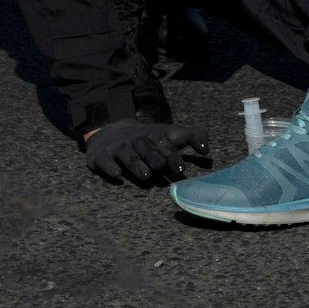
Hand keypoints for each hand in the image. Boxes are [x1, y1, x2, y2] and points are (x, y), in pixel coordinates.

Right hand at [82, 119, 207, 184]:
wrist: (111, 132)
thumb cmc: (149, 139)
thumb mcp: (171, 134)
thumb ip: (193, 136)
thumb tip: (207, 149)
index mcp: (154, 135)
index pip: (164, 144)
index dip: (172, 155)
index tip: (180, 169)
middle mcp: (136, 140)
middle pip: (146, 148)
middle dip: (154, 158)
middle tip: (162, 169)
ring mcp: (117, 147)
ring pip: (127, 155)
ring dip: (136, 164)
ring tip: (145, 176)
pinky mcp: (101, 156)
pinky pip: (104, 161)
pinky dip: (110, 167)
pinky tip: (117, 174)